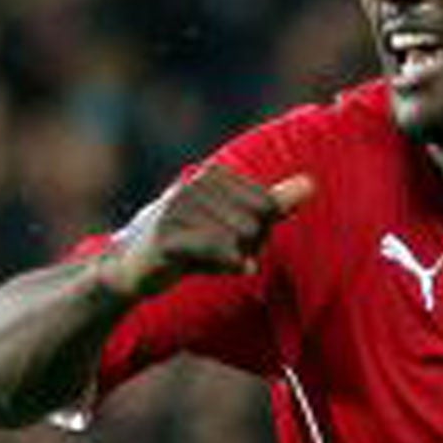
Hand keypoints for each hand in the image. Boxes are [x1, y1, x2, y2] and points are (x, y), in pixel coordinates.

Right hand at [96, 167, 314, 299]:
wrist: (131, 268)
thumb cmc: (190, 241)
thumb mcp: (234, 220)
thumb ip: (272, 203)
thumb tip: (312, 183)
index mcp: (214, 174)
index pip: (267, 205)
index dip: (259, 231)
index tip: (230, 236)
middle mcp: (196, 183)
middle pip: (257, 222)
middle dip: (247, 246)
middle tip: (216, 252)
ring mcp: (178, 207)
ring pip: (241, 238)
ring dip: (233, 258)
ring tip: (206, 258)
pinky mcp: (167, 235)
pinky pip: (221, 250)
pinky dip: (230, 265)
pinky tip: (230, 269)